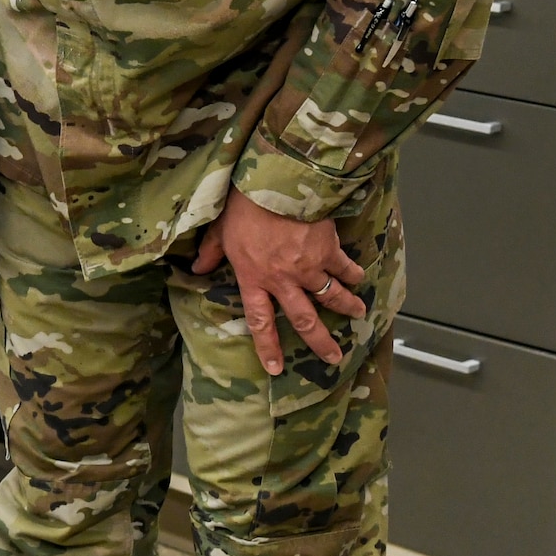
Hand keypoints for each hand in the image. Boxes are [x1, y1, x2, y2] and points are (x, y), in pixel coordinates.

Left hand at [194, 187, 366, 375]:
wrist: (275, 186)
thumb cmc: (243, 208)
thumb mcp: (219, 231)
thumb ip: (210, 252)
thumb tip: (196, 268)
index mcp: (254, 278)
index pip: (260, 321)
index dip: (267, 346)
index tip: (276, 369)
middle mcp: (283, 281)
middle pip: (305, 320)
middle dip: (320, 342)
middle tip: (334, 357)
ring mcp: (309, 268)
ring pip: (331, 297)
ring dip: (346, 307)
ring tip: (358, 314)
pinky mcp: (328, 251)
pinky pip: (344, 268)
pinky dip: (353, 274)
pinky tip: (360, 277)